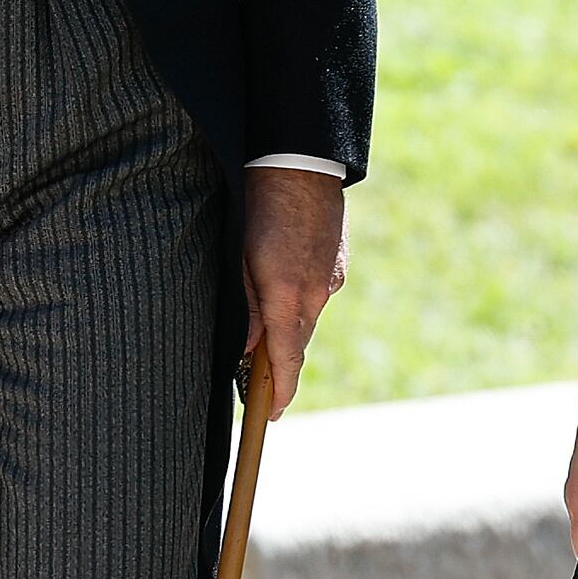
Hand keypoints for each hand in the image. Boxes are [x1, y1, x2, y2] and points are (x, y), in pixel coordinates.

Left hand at [241, 165, 346, 404]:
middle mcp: (316, 295)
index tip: (272, 416)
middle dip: (280, 367)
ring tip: (265, 341)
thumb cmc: (259, 205)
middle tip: (260, 388)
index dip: (280, 393)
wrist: (301, 162)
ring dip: (288, 334)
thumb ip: (246, 307)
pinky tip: (282, 295)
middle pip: (297, 345)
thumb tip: (248, 350)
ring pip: (307, 320)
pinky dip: (299, 306)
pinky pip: (316, 297)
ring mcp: (331, 280)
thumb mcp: (240, 258)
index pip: (286, 361)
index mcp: (288, 298)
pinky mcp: (337, 265)